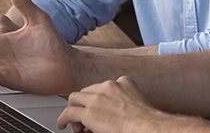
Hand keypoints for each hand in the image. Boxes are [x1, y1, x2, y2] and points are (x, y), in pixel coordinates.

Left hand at [57, 77, 203, 132]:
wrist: (147, 128)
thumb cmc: (146, 122)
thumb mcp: (138, 103)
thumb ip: (125, 100)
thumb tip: (113, 114)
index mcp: (124, 82)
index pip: (103, 87)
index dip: (97, 99)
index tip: (98, 108)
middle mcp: (108, 86)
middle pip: (87, 91)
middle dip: (84, 104)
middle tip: (85, 119)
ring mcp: (97, 98)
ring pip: (74, 98)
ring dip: (74, 110)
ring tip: (76, 124)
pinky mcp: (89, 112)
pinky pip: (69, 113)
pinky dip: (63, 119)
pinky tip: (62, 125)